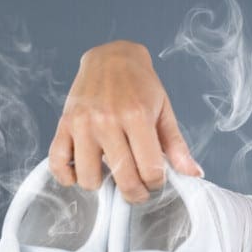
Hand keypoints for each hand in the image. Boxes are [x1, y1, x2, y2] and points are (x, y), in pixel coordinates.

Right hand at [48, 40, 203, 203]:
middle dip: (135, 193)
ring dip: (102, 185)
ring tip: (111, 174)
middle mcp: (108, 121)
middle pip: (123, 179)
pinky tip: (82, 171)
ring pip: (89, 178)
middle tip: (139, 189)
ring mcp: (83, 124)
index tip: (156, 182)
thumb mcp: (164, 110)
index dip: (156, 184)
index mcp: (137, 117)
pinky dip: (68, 176)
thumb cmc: (140, 84)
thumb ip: (177, 145)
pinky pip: (58, 163)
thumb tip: (194, 174)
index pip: (150, 171)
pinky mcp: (64, 125)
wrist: (111, 58)